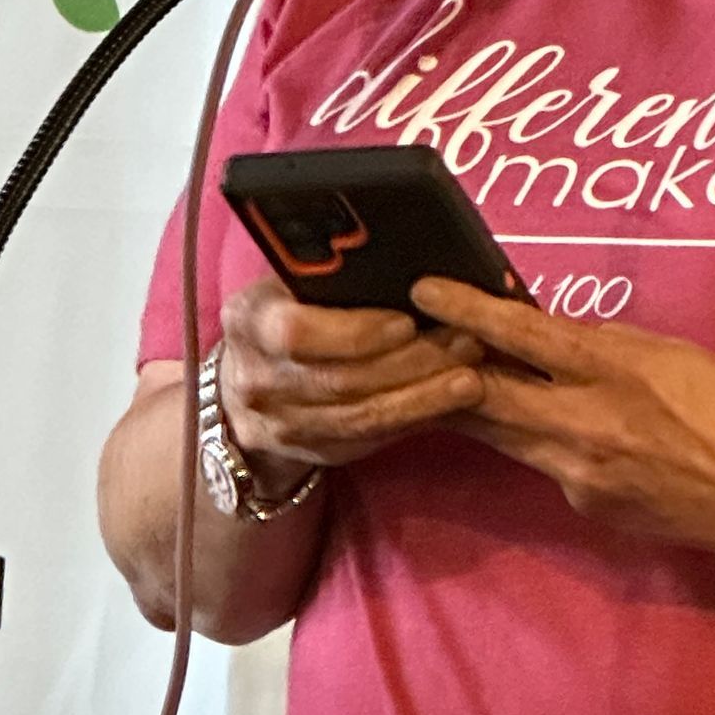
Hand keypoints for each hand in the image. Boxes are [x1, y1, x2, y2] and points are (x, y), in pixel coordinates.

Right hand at [218, 275, 484, 484]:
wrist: (244, 379)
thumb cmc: (283, 310)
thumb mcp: (288, 283)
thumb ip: (328, 275)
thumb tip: (408, 263)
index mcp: (249, 320)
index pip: (297, 332)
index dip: (356, 331)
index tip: (407, 321)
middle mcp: (255, 379)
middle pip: (341, 380)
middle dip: (411, 364)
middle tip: (467, 343)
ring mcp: (278, 424)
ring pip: (360, 418)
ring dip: (422, 397)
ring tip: (470, 376)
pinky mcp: (309, 452)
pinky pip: (367, 438)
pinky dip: (411, 419)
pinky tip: (448, 403)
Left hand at [409, 275, 714, 557]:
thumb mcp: (672, 353)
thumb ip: (607, 344)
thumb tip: (554, 333)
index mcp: (616, 372)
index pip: (525, 335)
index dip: (469, 310)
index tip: (425, 289)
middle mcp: (586, 426)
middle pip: (487, 396)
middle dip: (440, 367)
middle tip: (403, 340)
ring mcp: (580, 474)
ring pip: (502, 434)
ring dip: (470, 405)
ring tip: (439, 375)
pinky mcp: (586, 506)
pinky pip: (541, 462)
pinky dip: (527, 437)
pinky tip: (529, 422)